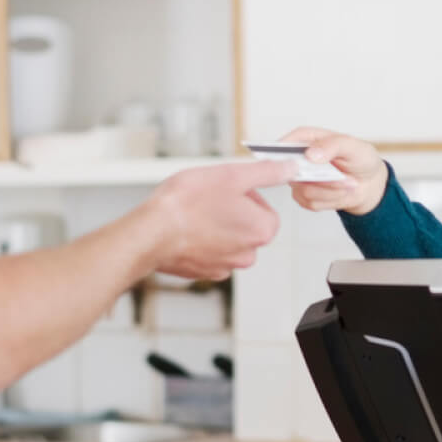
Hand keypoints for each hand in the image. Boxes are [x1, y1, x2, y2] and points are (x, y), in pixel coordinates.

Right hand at [145, 159, 295, 279]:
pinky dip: (200, 241)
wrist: (151, 232)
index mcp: (261, 230)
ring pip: (227, 239)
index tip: (227, 190)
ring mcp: (224, 267)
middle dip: (231, 212)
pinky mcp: (202, 272)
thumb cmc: (188, 203)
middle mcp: (247, 254)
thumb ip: (267, 173)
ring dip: (215, 226)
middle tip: (208, 199)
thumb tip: (290, 169)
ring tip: (194, 214)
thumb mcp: (233, 175)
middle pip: (247, 225)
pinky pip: (208, 252)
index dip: (247, 195)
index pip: (266, 209)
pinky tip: (185, 229)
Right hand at [281, 126, 387, 216]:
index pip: (286, 143)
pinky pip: (311, 203)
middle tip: (341, 177)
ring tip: (347, 184)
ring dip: (331, 190)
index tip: (300, 162)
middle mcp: (300, 159)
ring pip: (305, 190)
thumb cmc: (360, 159)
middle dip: (322, 178)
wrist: (369, 183)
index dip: (284, 154)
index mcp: (307, 139)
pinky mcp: (304, 196)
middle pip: (294, 172)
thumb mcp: (353, 146)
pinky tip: (341, 192)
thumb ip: (333, 145)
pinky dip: (331, 200)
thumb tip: (311, 153)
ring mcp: (300, 179)